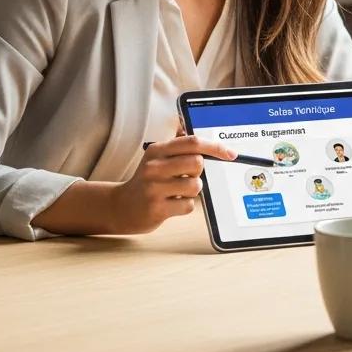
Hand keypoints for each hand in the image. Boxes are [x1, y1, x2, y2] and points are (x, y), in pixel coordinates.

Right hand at [109, 135, 237, 233]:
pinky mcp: (156, 209)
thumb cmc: (148, 181)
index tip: (231, 154)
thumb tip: (216, 148)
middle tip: (186, 177)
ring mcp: (154, 188)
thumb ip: (182, 151)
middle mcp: (154, 167)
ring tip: (177, 192)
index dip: (216, 147)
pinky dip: (185, 206)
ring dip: (192, 191)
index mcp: (157, 150)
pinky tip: (171, 204)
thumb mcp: (159, 159)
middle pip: (197, 163)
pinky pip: (188, 205)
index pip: (193, 142)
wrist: (120, 207)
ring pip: (195, 185)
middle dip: (198, 172)